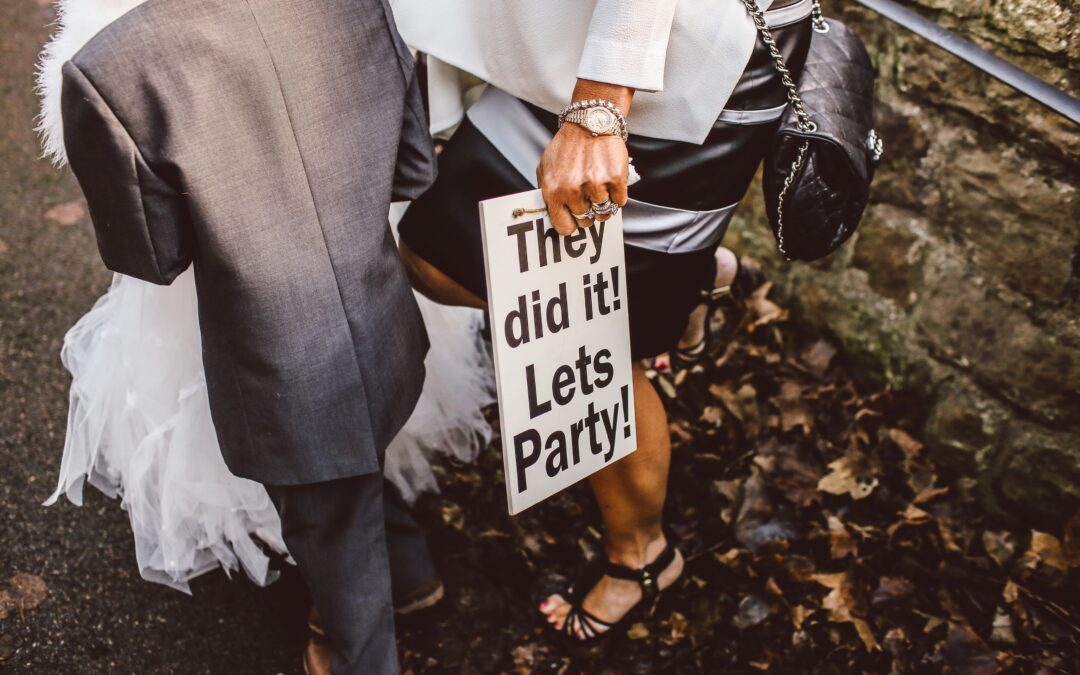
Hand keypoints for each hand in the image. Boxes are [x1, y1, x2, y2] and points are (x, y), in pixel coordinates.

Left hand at [537, 81, 632, 235]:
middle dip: (588, 212)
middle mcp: (573, 190)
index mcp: (553, 190)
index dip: (571, 224)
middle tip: (588, 198)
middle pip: (586, 220)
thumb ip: (547, 192)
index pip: (564, 227)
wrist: (590, 122)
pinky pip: (619, 201)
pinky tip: (610, 180)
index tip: (574, 218)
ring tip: (600, 187)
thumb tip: (552, 215)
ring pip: (604, 212)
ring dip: (604, 203)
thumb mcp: (546, 168)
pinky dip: (617, 194)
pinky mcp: (615, 178)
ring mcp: (595, 185)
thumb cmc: (567, 146)